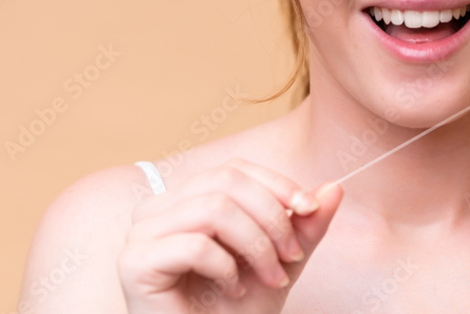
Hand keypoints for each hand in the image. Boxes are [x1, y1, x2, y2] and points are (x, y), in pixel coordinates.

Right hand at [117, 158, 341, 312]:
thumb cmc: (236, 312)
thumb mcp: (281, 261)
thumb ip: (304, 226)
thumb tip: (335, 188)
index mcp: (187, 199)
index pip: (236, 169)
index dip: (277, 183)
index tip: (310, 209)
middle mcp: (157, 209)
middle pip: (226, 180)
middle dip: (272, 216)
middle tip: (292, 257)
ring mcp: (141, 234)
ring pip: (213, 209)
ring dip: (255, 244)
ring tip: (270, 277)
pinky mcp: (135, 263)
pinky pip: (194, 245)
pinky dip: (226, 268)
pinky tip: (234, 290)